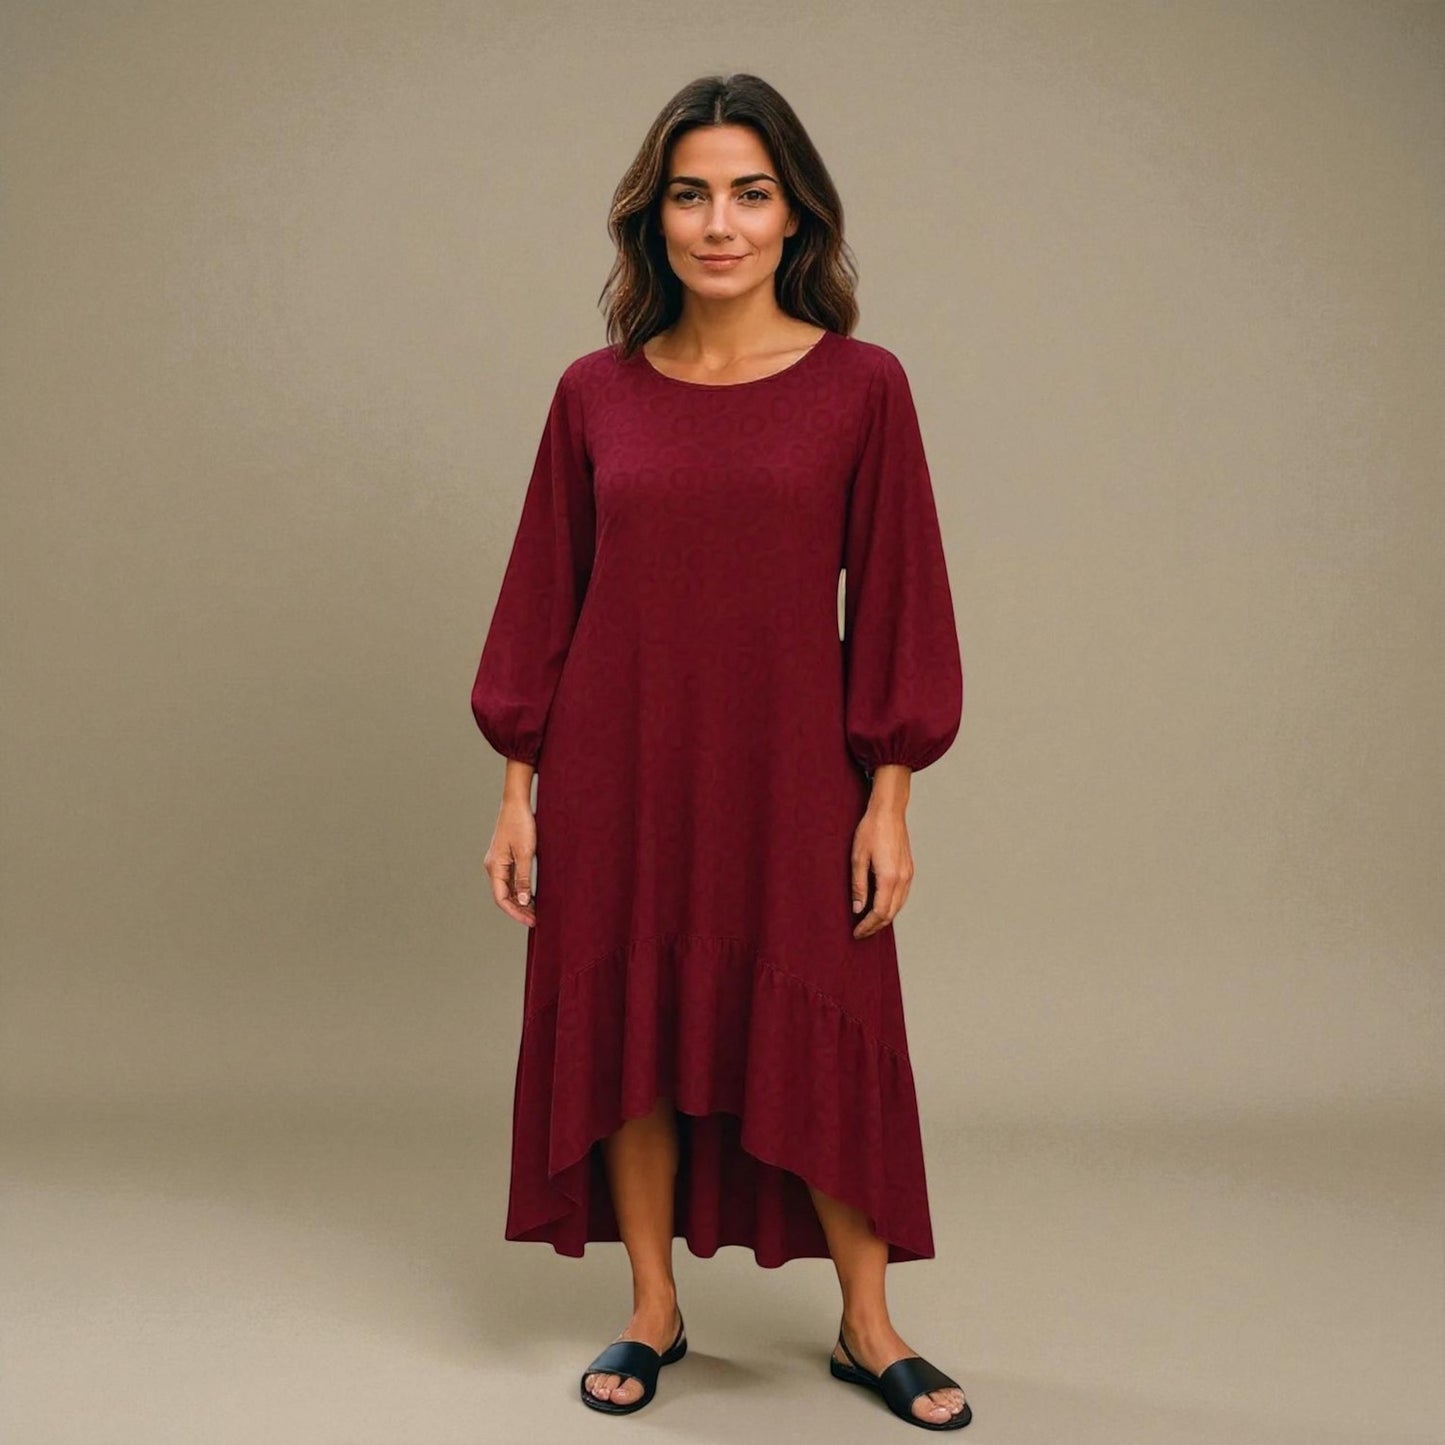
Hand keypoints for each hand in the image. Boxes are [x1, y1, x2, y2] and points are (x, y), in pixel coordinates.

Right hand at [485, 794, 537, 926]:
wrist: (517, 803)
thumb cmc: (520, 824)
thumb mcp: (525, 853)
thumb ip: (523, 878)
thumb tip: (523, 901)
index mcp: (495, 867)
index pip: (501, 899)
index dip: (515, 913)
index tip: (530, 921)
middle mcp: (494, 867)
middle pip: (503, 896)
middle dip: (518, 910)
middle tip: (536, 920)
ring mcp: (499, 863)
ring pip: (507, 889)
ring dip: (520, 902)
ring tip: (536, 911)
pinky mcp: (506, 858)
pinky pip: (511, 880)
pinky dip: (520, 890)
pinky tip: (532, 896)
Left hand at [850, 793, 913, 938]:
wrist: (889, 812)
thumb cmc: (871, 830)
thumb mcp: (858, 858)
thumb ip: (858, 886)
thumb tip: (857, 909)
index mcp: (889, 878)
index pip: (879, 913)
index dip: (867, 926)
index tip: (856, 932)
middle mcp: (902, 879)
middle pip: (891, 913)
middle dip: (875, 926)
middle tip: (860, 932)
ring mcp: (908, 875)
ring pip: (898, 906)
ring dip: (884, 918)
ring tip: (868, 923)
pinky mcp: (909, 870)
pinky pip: (902, 896)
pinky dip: (892, 907)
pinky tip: (881, 906)